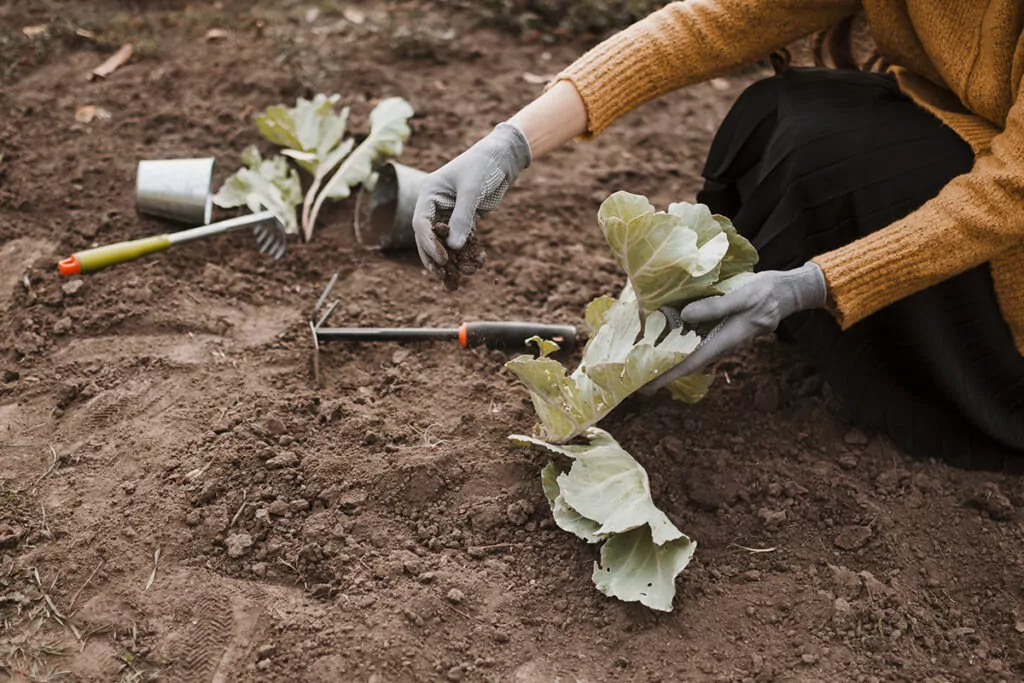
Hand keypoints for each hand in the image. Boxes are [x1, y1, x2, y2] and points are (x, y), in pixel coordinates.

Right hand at [412, 122, 531, 274]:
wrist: (503, 157)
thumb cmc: (484, 165)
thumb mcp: (472, 189)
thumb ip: (462, 217)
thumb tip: (454, 247)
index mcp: (429, 194)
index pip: (422, 223)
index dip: (429, 244)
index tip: (442, 259)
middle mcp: (435, 205)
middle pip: (428, 237)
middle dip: (434, 257)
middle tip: (441, 276)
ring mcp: (449, 213)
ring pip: (444, 242)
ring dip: (450, 260)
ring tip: (456, 278)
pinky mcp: (465, 219)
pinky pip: (462, 239)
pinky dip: (466, 253)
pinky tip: (474, 265)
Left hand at [646, 262, 828, 391]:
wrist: (786, 292)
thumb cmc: (766, 293)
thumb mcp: (742, 296)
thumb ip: (715, 307)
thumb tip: (685, 315)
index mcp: (726, 340)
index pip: (692, 363)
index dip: (669, 375)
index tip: (648, 386)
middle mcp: (722, 344)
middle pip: (688, 362)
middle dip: (664, 371)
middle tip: (637, 377)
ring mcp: (722, 338)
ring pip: (692, 351)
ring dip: (670, 357)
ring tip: (644, 360)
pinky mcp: (722, 329)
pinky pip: (697, 340)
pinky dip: (680, 341)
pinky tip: (665, 337)